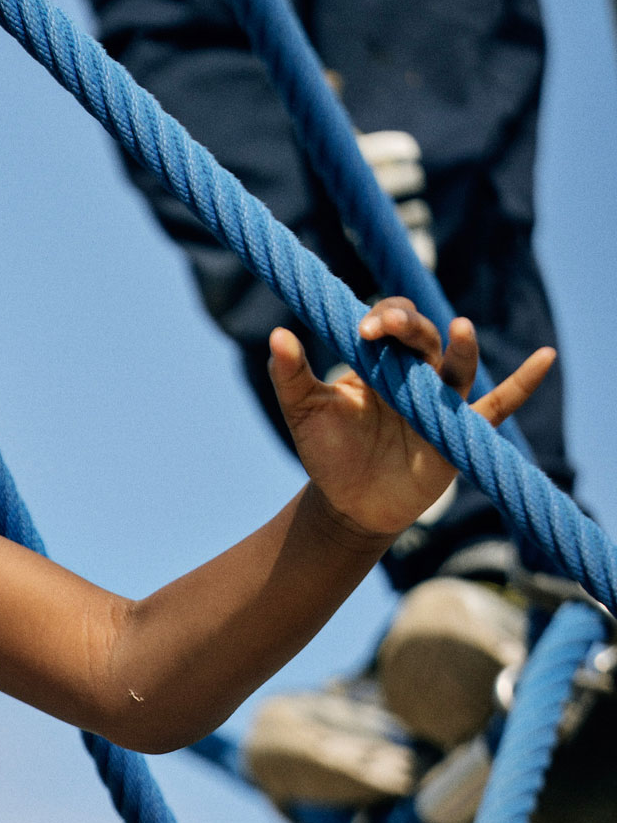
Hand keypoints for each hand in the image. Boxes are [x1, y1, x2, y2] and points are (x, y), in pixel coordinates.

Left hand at [268, 299, 554, 541]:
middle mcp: (416, 374)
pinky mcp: (459, 434)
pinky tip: (545, 359)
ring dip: (461, 350)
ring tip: (461, 331)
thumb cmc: (328, 451)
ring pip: (457, 367)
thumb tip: (277, 335)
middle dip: (409, 327)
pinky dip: (522, 385)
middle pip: (424, 337)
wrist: (347, 504)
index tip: (364, 329)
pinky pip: (497, 407)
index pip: (391, 322)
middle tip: (387, 327)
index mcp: (381, 361)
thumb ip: (292, 375)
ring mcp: (441, 402)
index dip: (384, 318)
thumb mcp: (305, 411)